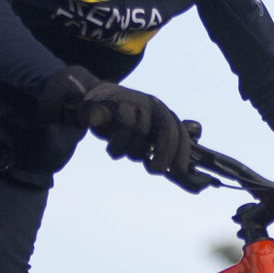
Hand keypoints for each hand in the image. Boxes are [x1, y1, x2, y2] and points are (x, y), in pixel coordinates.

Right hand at [40, 66, 196, 177]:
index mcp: (161, 111)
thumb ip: (156, 145)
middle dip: (163, 155)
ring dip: (131, 151)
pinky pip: (122, 130)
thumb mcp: (141, 133)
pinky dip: (117, 146)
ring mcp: (133, 102)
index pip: (179, 132)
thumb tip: (174, 170)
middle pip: (167, 132)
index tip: (180, 171)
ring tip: (122, 151)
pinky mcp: (114, 105)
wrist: (92, 101)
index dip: (182, 152)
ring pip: (141, 134)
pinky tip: (112, 148)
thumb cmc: (119, 122)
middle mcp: (151, 104)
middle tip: (154, 170)